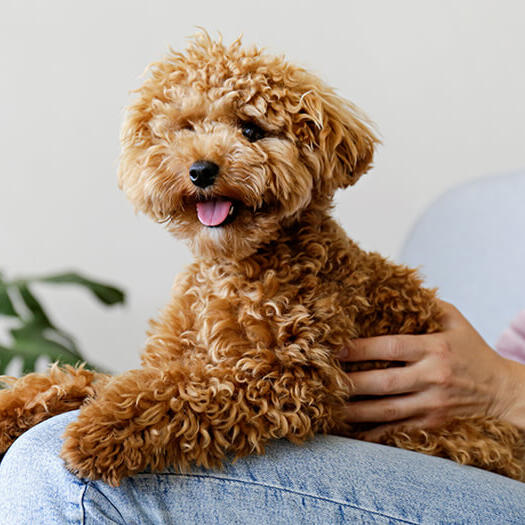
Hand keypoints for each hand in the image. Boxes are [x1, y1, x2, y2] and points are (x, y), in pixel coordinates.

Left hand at [338, 300, 524, 439]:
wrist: (501, 390)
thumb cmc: (472, 349)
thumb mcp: (455, 320)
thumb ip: (426, 305)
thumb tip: (395, 289)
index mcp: (435, 348)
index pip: (391, 348)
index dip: (360, 349)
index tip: (335, 347)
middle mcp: (432, 377)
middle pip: (383, 382)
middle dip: (350, 382)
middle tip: (323, 380)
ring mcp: (432, 405)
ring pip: (386, 411)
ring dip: (355, 411)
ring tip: (329, 407)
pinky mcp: (432, 424)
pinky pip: (398, 431)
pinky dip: (373, 434)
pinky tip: (352, 432)